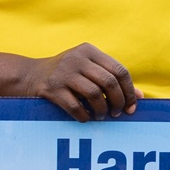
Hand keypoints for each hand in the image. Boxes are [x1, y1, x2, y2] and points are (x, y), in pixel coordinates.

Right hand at [17, 43, 138, 120]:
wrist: (29, 76)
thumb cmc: (67, 75)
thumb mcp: (88, 70)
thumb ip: (112, 79)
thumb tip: (140, 96)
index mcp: (89, 51)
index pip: (119, 70)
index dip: (130, 91)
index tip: (132, 106)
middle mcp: (77, 58)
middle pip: (109, 82)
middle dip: (118, 102)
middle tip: (118, 113)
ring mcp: (63, 73)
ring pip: (94, 94)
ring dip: (102, 110)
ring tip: (102, 117)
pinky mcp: (52, 88)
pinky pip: (75, 106)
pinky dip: (84, 116)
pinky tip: (86, 118)